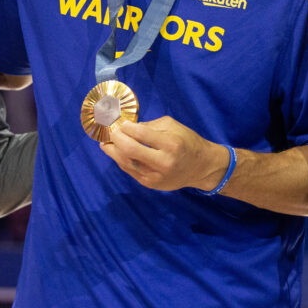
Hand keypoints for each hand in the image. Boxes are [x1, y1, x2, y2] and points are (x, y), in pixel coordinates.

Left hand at [101, 117, 228, 191]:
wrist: (201, 167)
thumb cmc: (187, 141)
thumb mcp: (173, 126)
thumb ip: (150, 126)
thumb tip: (128, 127)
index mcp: (171, 144)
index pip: (141, 133)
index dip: (126, 127)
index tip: (120, 122)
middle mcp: (163, 162)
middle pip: (129, 150)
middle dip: (115, 138)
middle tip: (110, 131)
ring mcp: (156, 176)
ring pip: (126, 162)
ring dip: (112, 151)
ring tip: (106, 143)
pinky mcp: (150, 184)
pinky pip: (130, 171)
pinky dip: (120, 160)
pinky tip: (116, 152)